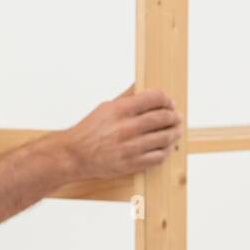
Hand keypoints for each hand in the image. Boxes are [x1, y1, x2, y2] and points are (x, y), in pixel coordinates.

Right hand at [61, 84, 182, 181]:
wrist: (73, 155)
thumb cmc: (87, 132)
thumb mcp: (104, 109)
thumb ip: (125, 98)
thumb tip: (140, 85)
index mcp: (119, 110)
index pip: (154, 98)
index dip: (165, 99)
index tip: (168, 103)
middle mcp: (125, 128)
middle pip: (163, 118)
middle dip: (174, 116)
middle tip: (176, 117)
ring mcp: (129, 147)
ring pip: (164, 138)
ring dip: (173, 133)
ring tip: (175, 131)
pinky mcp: (130, 164)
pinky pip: (157, 157)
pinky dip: (165, 151)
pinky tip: (164, 147)